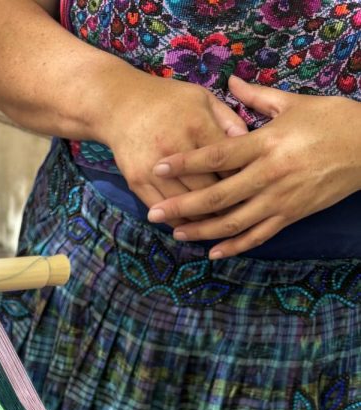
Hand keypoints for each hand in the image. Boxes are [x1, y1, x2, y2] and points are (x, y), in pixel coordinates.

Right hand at [94, 67, 247, 209]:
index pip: (228, 163)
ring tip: (218, 224)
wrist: (120, 105)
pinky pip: (163, 211)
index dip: (243, 179)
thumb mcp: (203, 98)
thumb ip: (229, 120)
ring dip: (204, 219)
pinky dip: (180, 221)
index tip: (252, 189)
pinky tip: (191, 224)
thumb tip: (250, 146)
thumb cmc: (167, 100)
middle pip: (209, 189)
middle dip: (228, 204)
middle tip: (241, 214)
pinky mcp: (137, 181)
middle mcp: (175, 148)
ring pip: (187, 205)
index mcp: (197, 125)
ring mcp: (153, 168)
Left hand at [146, 75, 360, 257]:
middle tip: (154, 213)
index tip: (160, 166)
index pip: (217, 156)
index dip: (186, 163)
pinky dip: (234, 247)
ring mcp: (279, 199)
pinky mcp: (291, 215)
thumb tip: (230, 81)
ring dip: (201, 231)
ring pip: (233, 222)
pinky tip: (213, 253)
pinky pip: (257, 236)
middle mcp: (269, 175)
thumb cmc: (330, 120)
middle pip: (217, 196)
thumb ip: (256, 98)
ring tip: (176, 233)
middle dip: (182, 206)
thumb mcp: (292, 104)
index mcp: (265, 144)